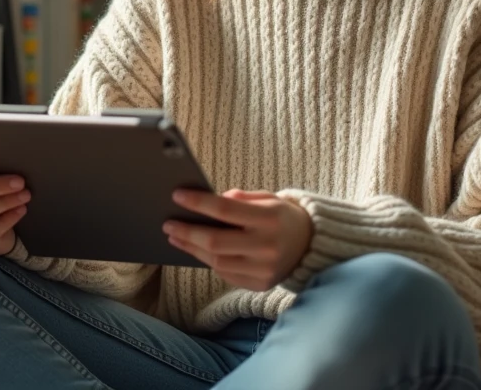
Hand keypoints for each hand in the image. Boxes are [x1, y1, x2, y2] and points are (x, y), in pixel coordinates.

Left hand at [164, 189, 312, 291]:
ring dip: (193, 249)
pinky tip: (197, 250)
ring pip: (217, 261)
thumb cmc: (284, 217)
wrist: (312, 246)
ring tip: (176, 237)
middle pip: (215, 242)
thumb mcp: (268, 198)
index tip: (177, 195)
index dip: (198, 203)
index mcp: (269, 218)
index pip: (225, 209)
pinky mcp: (260, 285)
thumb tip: (209, 200)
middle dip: (187, 232)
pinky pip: (226, 274)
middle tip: (168, 224)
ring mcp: (263, 269)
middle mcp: (266, 246)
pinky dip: (209, 261)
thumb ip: (240, 198)